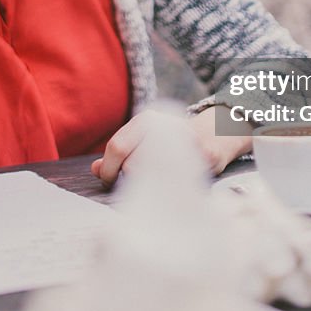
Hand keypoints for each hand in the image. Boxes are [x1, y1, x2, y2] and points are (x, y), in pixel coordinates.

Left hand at [90, 106, 251, 186]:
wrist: (215, 135)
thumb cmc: (171, 143)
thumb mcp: (143, 141)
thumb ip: (119, 154)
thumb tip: (95, 169)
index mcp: (146, 120)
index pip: (117, 147)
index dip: (109, 170)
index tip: (109, 182)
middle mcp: (165, 125)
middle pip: (132, 163)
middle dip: (127, 181)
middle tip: (131, 190)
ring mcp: (187, 139)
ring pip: (155, 173)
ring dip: (149, 187)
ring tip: (152, 188)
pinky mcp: (205, 155)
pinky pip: (180, 180)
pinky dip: (171, 190)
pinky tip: (171, 189)